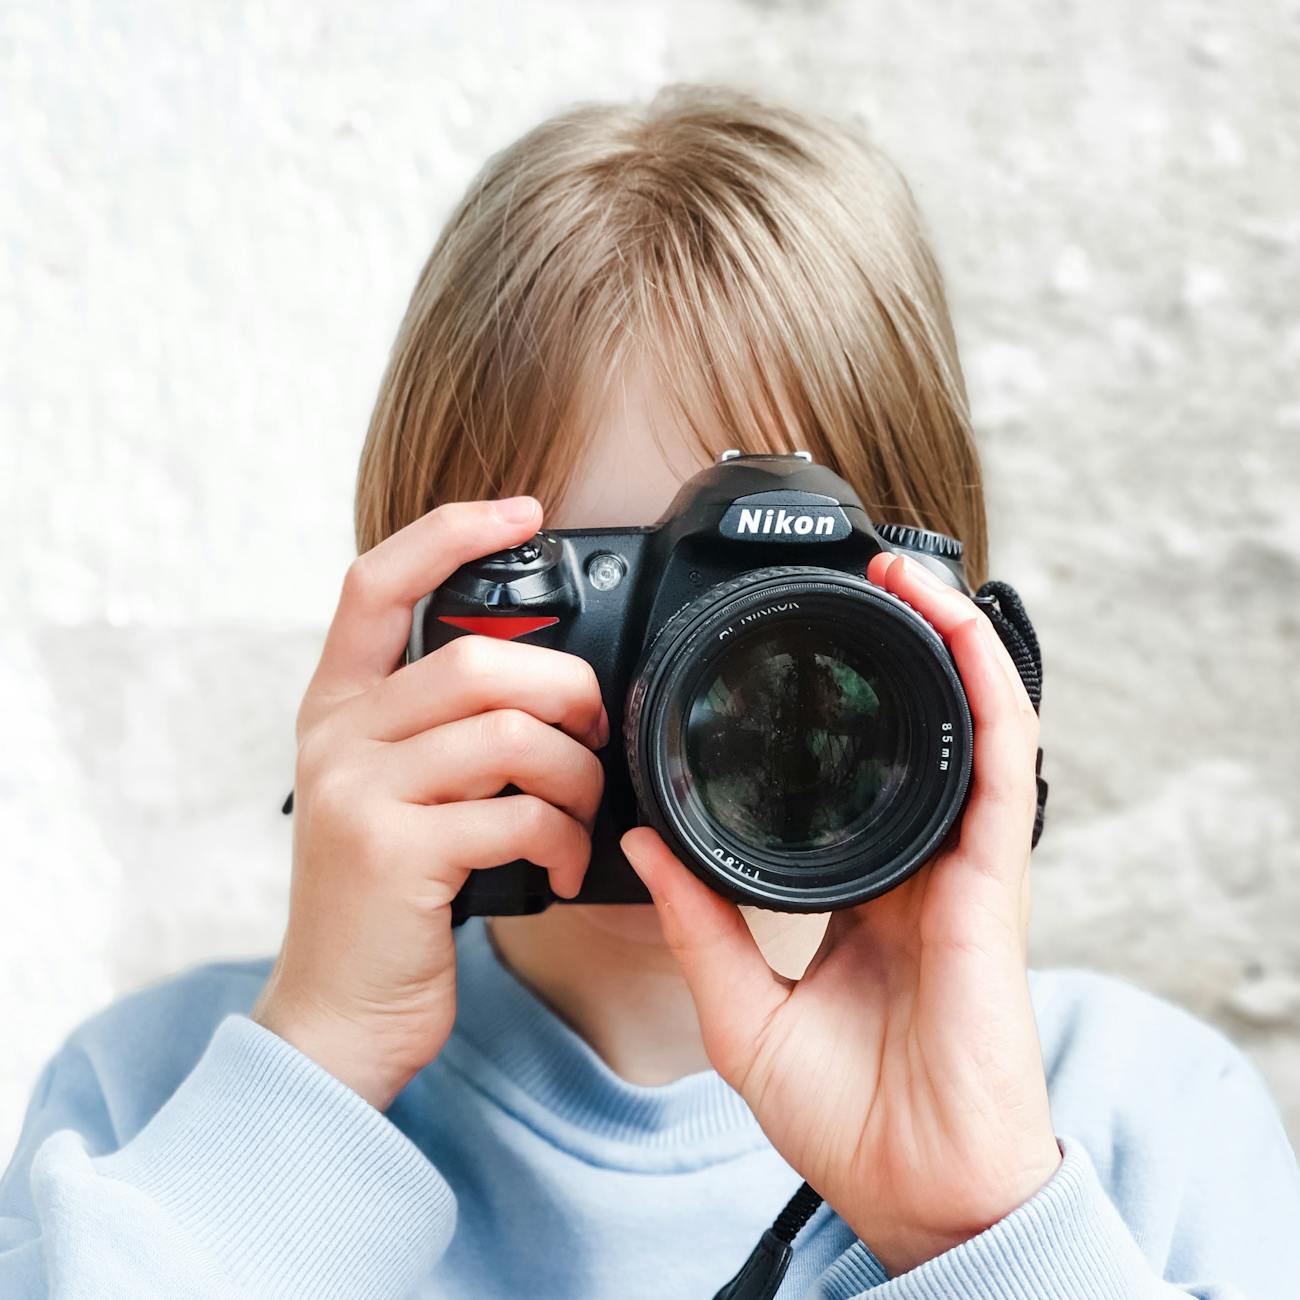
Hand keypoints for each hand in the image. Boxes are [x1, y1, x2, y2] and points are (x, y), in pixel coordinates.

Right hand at [253, 497, 606, 1109]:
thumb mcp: (394, 791)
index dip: (449, 532)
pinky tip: (564, 863)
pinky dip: (565, 836)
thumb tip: (548, 685)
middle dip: (566, 691)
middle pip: (479, 660)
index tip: (521, 514)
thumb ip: (441, 729)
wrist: (339, 1011)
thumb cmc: (390, 896)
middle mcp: (337, 737)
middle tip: (593, 732)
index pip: (375, 581)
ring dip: (576, 773)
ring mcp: (358, 793)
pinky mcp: (393, 854)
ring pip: (509, 733)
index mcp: (337, 706)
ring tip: (583, 812)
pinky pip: (517, 811)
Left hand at [621, 552, 1060, 1276]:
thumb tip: (644, 839)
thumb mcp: (740, 1009)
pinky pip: (1002, 753)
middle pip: (916, 728)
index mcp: (862, 888)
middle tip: (846, 581)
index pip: (848, 775)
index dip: (827, 713)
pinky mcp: (993, 871)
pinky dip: (984, 680)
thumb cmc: (843, 1115)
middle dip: (893, 645)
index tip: (775, 658)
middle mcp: (918, 860)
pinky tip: (952, 625)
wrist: (914, 1190)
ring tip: (899, 572)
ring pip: (971, 718)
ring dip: (943, 636)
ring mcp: (961, 860)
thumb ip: (697, 921)